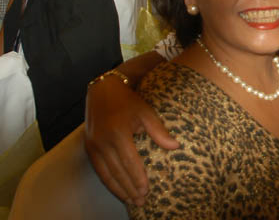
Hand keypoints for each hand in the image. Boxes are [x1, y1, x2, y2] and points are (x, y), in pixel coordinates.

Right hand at [84, 76, 178, 204]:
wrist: (103, 91)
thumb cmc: (129, 102)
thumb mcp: (146, 112)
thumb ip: (159, 131)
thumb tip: (175, 146)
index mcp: (118, 132)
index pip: (129, 161)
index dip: (137, 177)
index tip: (146, 190)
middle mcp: (103, 141)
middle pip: (118, 171)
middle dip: (129, 187)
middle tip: (140, 200)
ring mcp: (93, 145)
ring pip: (106, 173)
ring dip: (118, 188)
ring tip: (130, 200)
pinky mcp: (89, 147)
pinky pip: (98, 169)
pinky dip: (108, 181)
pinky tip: (117, 189)